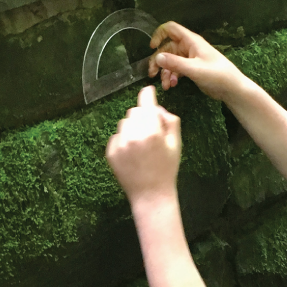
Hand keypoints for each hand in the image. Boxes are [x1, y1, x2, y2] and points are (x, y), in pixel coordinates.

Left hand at [106, 85, 181, 201]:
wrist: (150, 195)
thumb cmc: (166, 169)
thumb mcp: (175, 143)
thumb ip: (169, 120)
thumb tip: (157, 107)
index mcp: (151, 130)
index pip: (146, 102)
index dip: (148, 95)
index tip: (148, 91)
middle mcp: (133, 134)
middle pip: (134, 111)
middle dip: (142, 116)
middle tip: (150, 130)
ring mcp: (119, 143)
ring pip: (124, 123)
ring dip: (132, 127)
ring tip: (141, 145)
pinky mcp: (110, 152)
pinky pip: (116, 137)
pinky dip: (124, 140)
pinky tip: (132, 154)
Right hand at [148, 21, 242, 100]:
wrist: (231, 88)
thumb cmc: (216, 75)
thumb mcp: (194, 69)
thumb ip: (175, 63)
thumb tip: (156, 57)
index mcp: (191, 41)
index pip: (171, 29)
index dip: (159, 35)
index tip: (152, 48)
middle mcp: (189, 47)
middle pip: (167, 48)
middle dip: (159, 61)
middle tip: (152, 74)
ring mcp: (190, 58)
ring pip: (170, 61)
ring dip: (165, 72)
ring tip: (166, 85)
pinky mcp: (191, 69)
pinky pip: (176, 69)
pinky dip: (172, 76)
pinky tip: (172, 85)